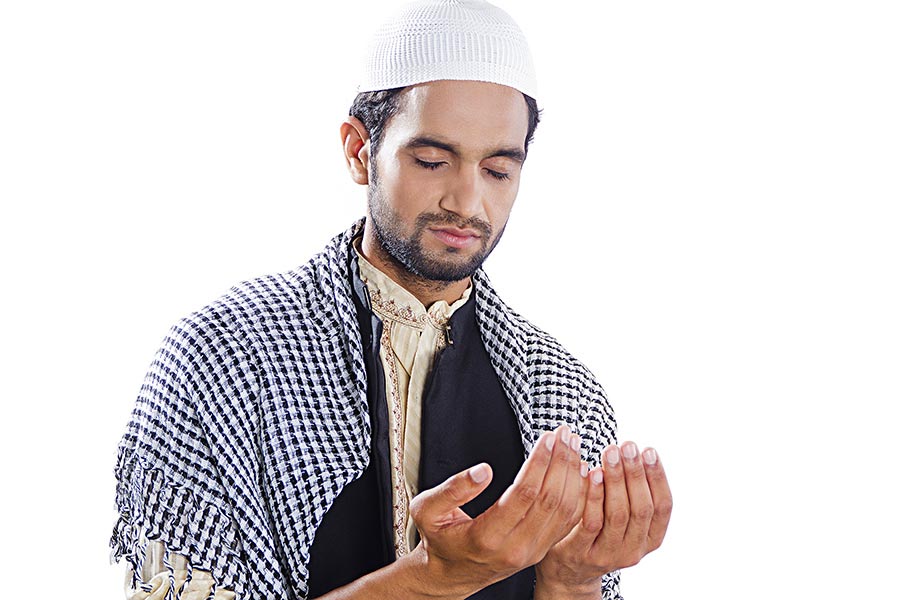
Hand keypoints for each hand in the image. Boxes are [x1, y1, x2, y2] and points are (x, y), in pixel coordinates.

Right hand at [407, 425, 587, 598]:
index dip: (539, 462)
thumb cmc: (439, 539)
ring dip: (571, 474)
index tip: (547, 438)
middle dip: (561, 462)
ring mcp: (531, 552)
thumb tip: (483, 471)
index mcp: (487, 537)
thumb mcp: (427, 512)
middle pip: (550, 500)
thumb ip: (451, 489)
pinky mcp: (540, 550)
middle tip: (565, 434)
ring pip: (565, 510)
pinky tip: (576, 470)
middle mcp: (515, 548)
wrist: (450, 574)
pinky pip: (567, 521)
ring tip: (572, 445)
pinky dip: (576, 493)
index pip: (524, 494)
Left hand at [535, 442, 672, 598]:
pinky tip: (592, 472)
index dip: (657, 478)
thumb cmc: (599, 528)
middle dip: (635, 473)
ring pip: (618, 514)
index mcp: (650, 539)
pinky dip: (594, 495)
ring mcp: (608, 555)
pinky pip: (591, 522)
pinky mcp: (582, 553)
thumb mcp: (623, 516)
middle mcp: (634, 550)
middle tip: (627, 446)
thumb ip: (632, 493)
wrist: (568, 568)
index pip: (663, 507)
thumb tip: (636, 451)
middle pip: (641, 509)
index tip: (648, 450)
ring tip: (611, 453)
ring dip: (616, 480)